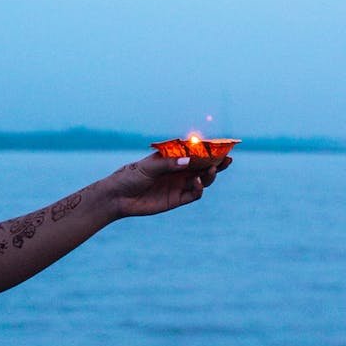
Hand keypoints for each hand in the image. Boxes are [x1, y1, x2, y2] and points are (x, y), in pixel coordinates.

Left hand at [109, 153, 232, 218]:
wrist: (118, 198)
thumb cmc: (130, 176)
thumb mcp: (148, 167)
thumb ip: (168, 164)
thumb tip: (188, 162)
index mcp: (173, 158)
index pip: (195, 152)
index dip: (209, 150)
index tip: (223, 146)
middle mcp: (178, 171)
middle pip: (203, 166)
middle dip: (216, 163)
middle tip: (227, 159)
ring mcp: (179, 185)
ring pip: (202, 180)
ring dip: (209, 175)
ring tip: (209, 170)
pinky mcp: (177, 200)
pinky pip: (194, 195)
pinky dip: (199, 189)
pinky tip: (197, 183)